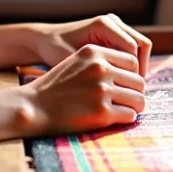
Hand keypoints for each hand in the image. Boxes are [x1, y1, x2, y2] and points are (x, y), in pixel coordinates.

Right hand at [20, 44, 145, 134]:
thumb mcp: (77, 61)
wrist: (34, 107)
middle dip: (136, 92)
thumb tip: (134, 72)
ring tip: (126, 110)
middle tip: (129, 101)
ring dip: (135, 107)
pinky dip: (126, 118)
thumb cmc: (56, 87)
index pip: (132, 60)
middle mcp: (100, 68)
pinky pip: (130, 115)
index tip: (126, 85)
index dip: (132, 75)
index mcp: (95, 52)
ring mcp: (101, 90)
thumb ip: (102, 61)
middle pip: (138, 80)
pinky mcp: (101, 112)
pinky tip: (116, 119)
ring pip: (138, 99)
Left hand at [32, 14, 152, 77]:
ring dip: (137, 66)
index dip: (133, 70)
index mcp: (103, 25)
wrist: (46, 39)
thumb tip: (112, 85)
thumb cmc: (55, 49)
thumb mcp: (72, 60)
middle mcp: (112, 21)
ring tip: (128, 86)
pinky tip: (122, 80)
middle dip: (139, 68)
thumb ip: (91, 70)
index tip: (127, 89)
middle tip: (133, 90)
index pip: (132, 48)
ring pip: (141, 46)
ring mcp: (115, 26)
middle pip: (142, 45)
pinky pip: (132, 49)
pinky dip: (131, 64)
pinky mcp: (115, 33)